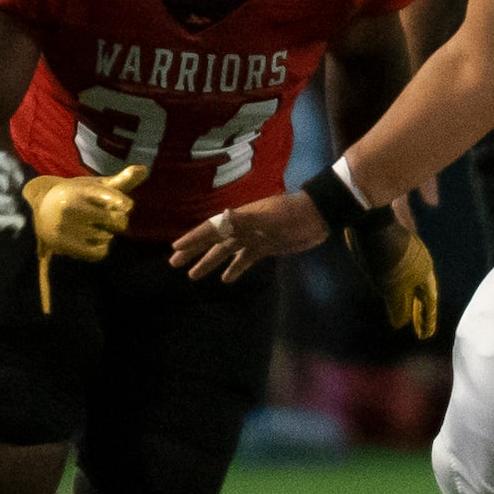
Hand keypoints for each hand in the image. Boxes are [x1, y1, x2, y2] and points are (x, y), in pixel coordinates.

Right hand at [27, 165, 145, 262]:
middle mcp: (73, 206)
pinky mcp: (62, 244)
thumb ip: (121, 181)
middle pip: (118, 222)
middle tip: (103, 216)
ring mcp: (66, 226)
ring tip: (88, 226)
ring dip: (105, 234)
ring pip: (108, 237)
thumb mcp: (95, 185)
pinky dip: (99, 249)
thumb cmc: (77, 195)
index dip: (121, 204)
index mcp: (84, 189)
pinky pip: (98, 253)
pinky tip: (89, 240)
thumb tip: (144, 169)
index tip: (125, 206)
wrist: (39, 207)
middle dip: (117, 220)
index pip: (113, 199)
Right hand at [171, 191, 324, 281]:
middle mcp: (243, 227)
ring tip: (193, 276)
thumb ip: (245, 220)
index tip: (176, 249)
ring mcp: (254, 237)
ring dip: (210, 262)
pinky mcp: (266, 247)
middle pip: (214, 241)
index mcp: (241, 218)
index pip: (211, 228)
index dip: (194, 238)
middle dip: (195, 251)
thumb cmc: (292, 213)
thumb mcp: (268, 217)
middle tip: (175, 264)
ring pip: (226, 251)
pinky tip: (226, 279)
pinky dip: (235, 268)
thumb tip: (222, 216)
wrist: (318, 216)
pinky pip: (245, 258)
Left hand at [345, 222, 439, 337]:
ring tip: (406, 314)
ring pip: (412, 284)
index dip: (427, 320)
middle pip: (423, 293)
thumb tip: (400, 323)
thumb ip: (398, 306)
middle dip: (421, 312)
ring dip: (410, 301)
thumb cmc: (384, 254)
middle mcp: (420, 265)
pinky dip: (400, 289)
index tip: (425, 335)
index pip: (429, 302)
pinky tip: (391, 292)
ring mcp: (408, 257)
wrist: (371, 219)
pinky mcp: (394, 250)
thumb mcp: (391, 285)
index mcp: (424, 273)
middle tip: (420, 330)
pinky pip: (401, 276)